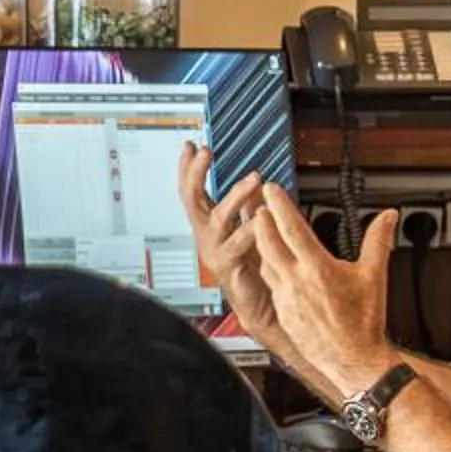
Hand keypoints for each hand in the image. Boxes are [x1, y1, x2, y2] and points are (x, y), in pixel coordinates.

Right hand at [176, 146, 288, 348]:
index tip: (190, 144)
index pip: (192, 190)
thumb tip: (252, 185)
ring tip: (252, 179)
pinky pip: (237, 244)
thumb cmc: (253, 269)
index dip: (189, 168)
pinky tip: (261, 217)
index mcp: (209, 225)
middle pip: (192, 199)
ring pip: (217, 218)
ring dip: (234, 196)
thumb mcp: (248, 230)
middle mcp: (206, 236)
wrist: (259, 307)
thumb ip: (246, 208)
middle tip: (204, 151)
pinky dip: (249, 228)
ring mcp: (215, 251)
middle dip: (196, 173)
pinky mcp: (228, 267)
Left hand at [252, 187, 399, 400]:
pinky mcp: (282, 313)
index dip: (279, 206)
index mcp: (317, 268)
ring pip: (265, 263)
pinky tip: (269, 264)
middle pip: (268, 242)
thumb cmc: (363, 322)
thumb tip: (388, 217)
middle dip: (260, 220)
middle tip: (255, 203)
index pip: (292, 228)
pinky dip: (267, 269)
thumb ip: (378, 242)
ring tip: (258, 229)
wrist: (353, 359)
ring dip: (260, 243)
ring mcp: (285, 298)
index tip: (271, 190)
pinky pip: (269, 284)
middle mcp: (295, 281)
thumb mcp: (374, 276)